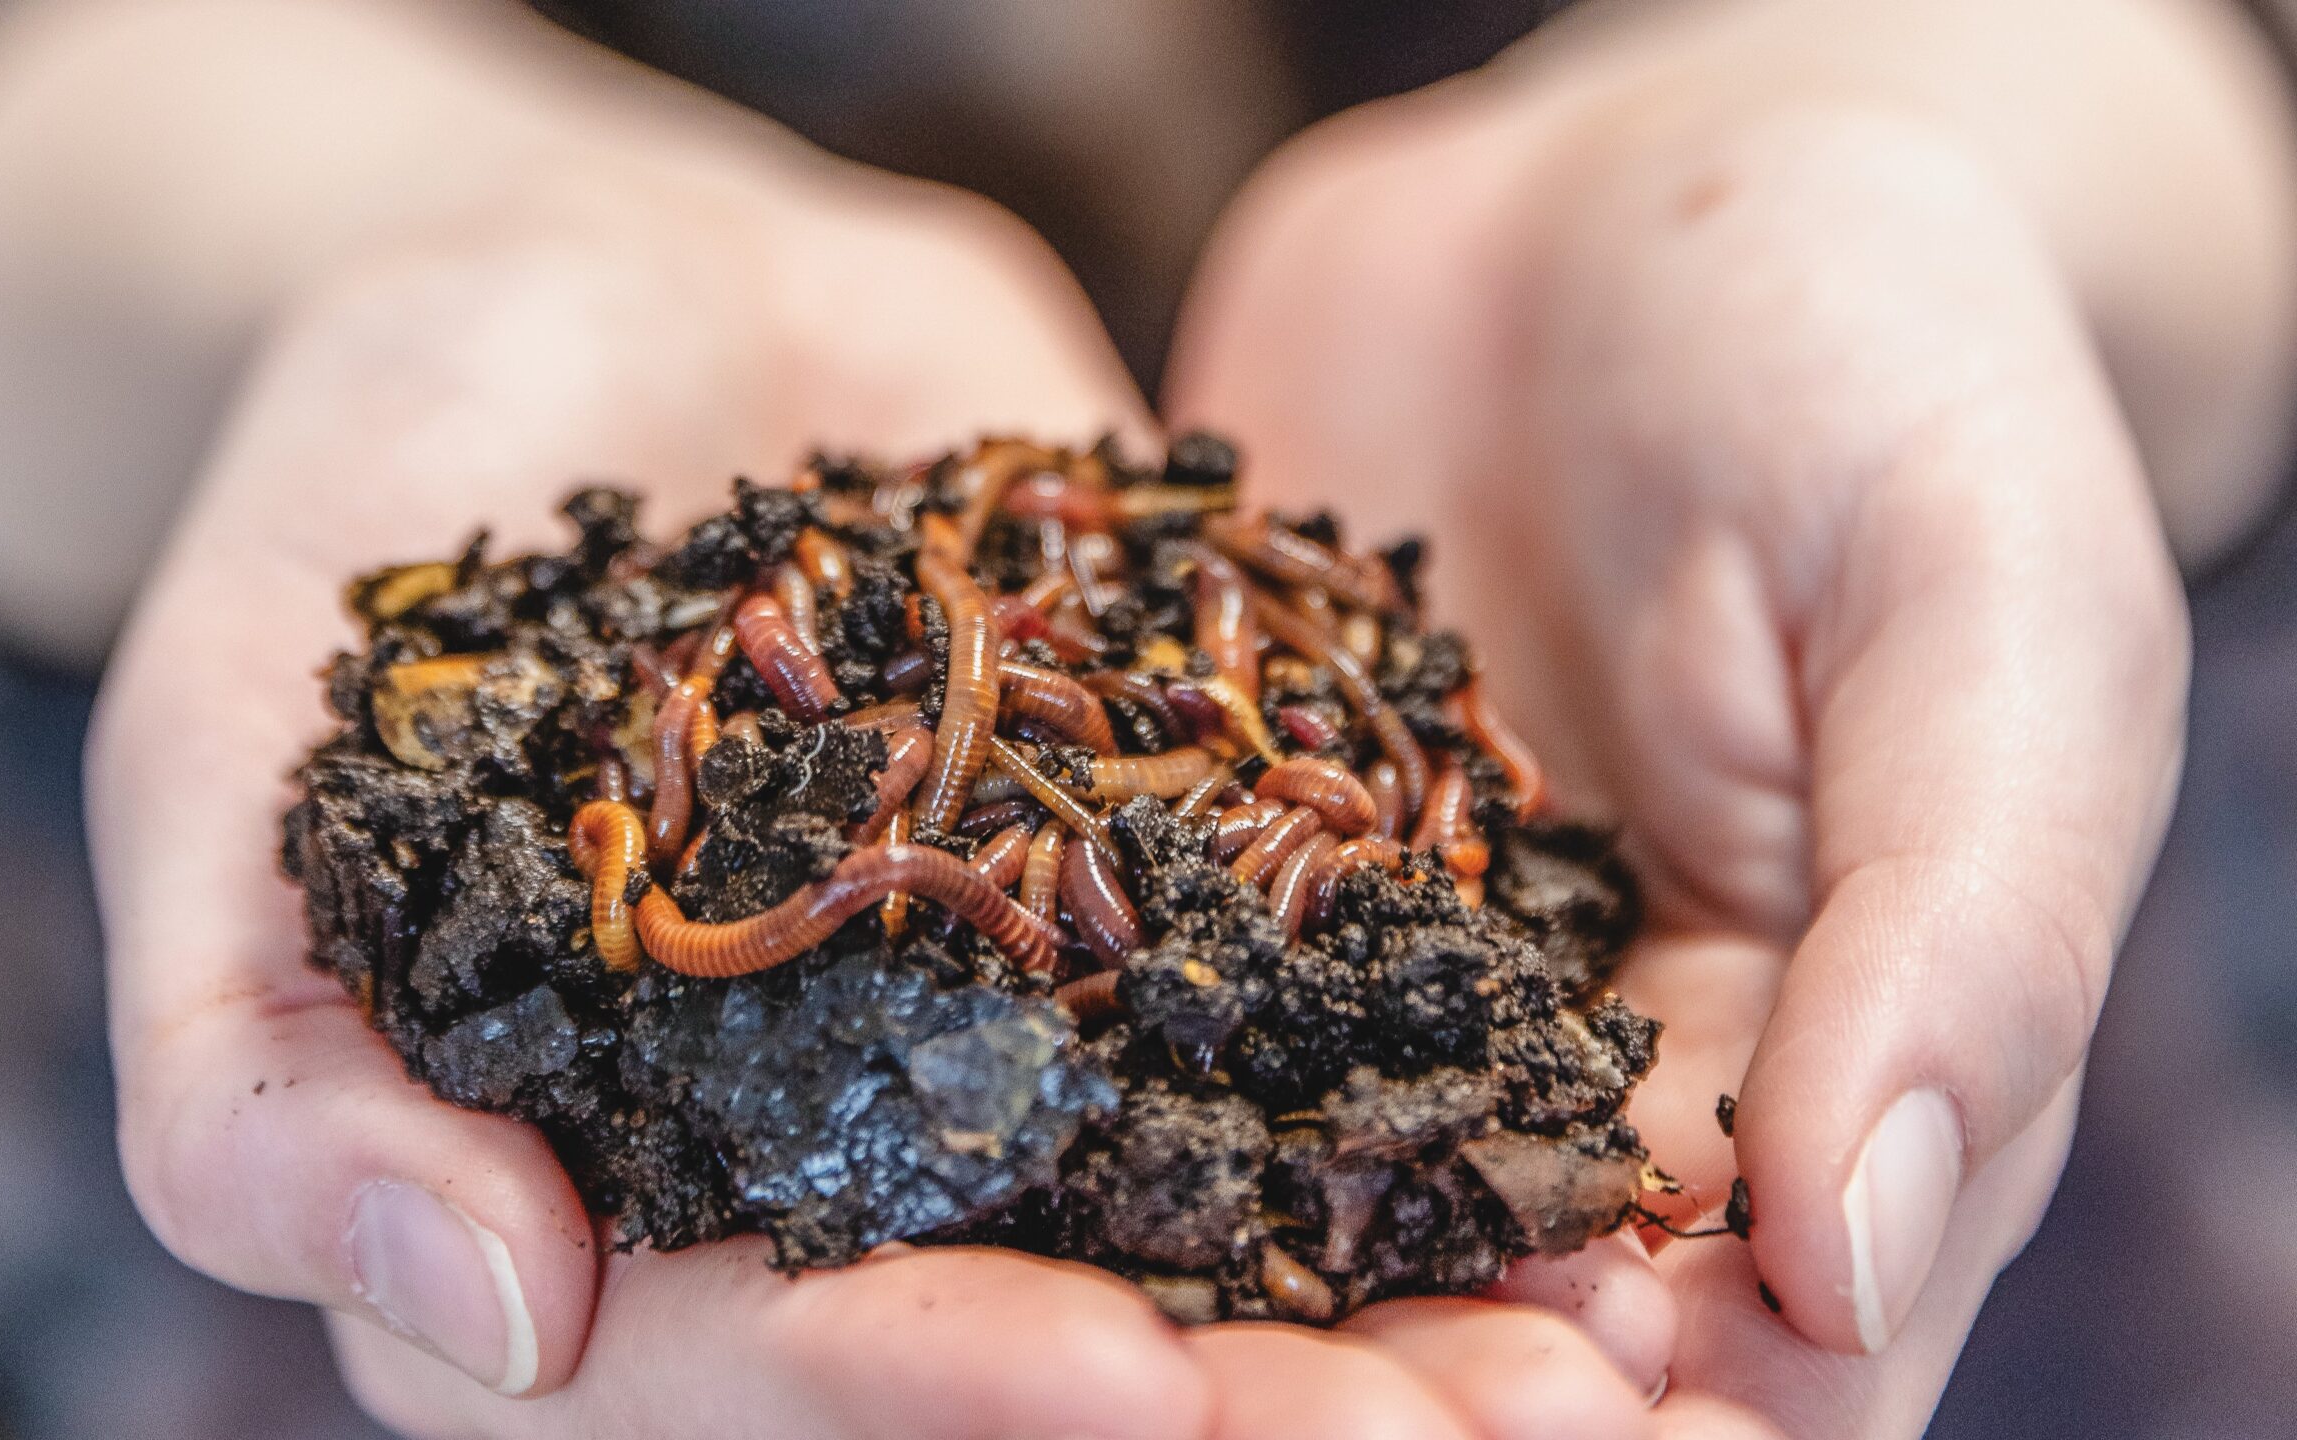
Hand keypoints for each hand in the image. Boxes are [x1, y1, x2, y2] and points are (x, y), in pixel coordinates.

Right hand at [87, 137, 1670, 1437]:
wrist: (600, 285)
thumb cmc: (357, 499)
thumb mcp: (222, 750)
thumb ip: (261, 1050)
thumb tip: (473, 1317)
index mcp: (576, 1187)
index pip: (731, 1363)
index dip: (910, 1390)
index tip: (1127, 1390)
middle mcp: (808, 1151)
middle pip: (1005, 1334)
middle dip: (1219, 1401)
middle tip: (1463, 1439)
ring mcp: (988, 1024)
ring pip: (1183, 1210)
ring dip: (1377, 1296)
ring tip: (1571, 1348)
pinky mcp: (1127, 879)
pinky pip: (1282, 990)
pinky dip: (1422, 1061)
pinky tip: (1580, 1109)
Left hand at [1164, 2, 2273, 1429]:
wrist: (1626, 198)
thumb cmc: (1881, 363)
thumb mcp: (1987, 616)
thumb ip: (1959, 928)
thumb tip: (1854, 1261)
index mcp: (1815, 1071)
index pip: (1747, 1361)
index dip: (1623, 1427)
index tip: (1504, 1425)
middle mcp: (1572, 1069)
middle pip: (1469, 1318)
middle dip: (1346, 1396)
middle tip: (1194, 1412)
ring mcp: (1365, 975)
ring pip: (1259, 1201)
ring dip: (1159, 1289)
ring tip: (1025, 1332)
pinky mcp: (1200, 864)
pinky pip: (1106, 1000)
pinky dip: (1025, 1071)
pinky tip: (904, 1113)